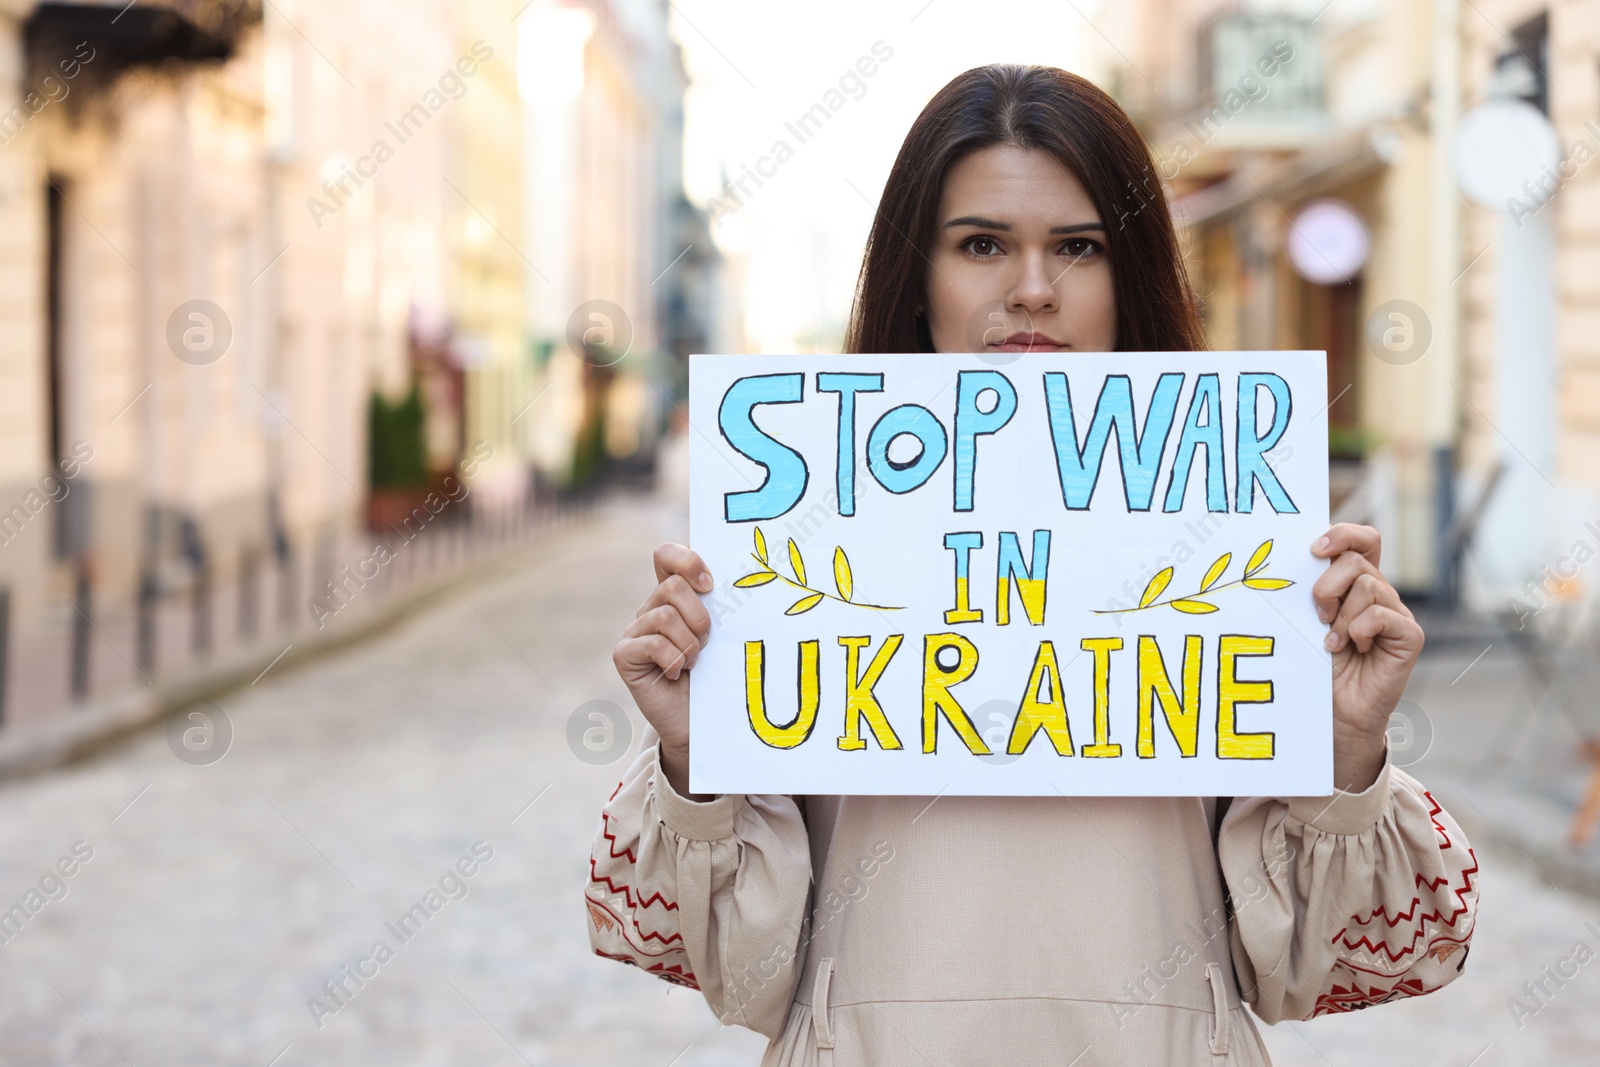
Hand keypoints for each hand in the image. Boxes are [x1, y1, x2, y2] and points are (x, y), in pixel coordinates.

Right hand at [612, 543, 713, 798]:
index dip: (685, 560)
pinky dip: (674, 660)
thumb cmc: (716, 675)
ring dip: (689, 643)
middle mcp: (650, 608)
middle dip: (700, 616)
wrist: (700, 723)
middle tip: (707, 642)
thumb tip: (734, 581)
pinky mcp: (624, 655)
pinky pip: (653, 644)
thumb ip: (718, 606)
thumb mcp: (722, 634)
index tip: (709, 583)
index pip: (666, 555)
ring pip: (665, 616)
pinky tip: (677, 674)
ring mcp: (634, 631)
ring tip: (694, 663)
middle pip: (673, 587)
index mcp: (673, 596)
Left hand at [1310, 524, 1423, 792]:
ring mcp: (1396, 615)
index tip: (1315, 548)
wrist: (1333, 714)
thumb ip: (1310, 590)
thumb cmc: (1315, 666)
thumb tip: (1300, 560)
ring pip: (1367, 586)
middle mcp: (1379, 594)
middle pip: (1356, 562)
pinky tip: (1350, 647)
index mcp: (1355, 583)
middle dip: (1327, 585)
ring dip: (1340, 614)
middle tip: (1317, 615)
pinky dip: (1360, 628)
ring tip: (1332, 640)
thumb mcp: (1306, 621)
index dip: (1344, 534)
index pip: (1362, 540)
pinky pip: (1383, 615)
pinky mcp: (1408, 637)